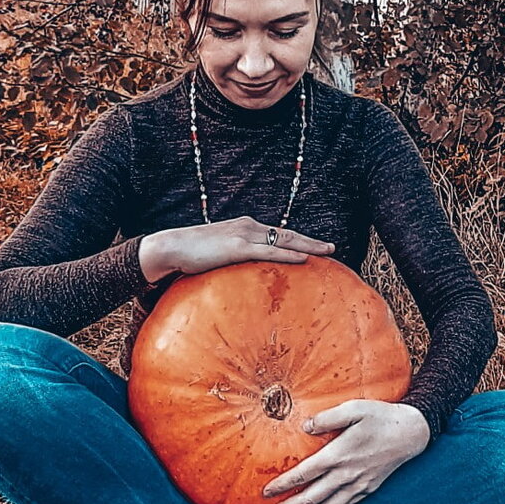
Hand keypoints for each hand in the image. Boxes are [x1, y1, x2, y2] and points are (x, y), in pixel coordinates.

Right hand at [140, 216, 334, 279]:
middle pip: (288, 234)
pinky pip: (270, 252)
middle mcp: (249, 227)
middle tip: (332, 248)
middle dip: (311, 241)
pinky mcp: (238, 247)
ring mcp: (245, 236)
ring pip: (284, 240)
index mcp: (245, 228)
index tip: (314, 247)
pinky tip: (304, 260)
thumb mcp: (217, 255)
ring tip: (327, 253)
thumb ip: (232, 260)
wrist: (172, 247)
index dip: (298, 240)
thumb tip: (241, 276)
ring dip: (308, 246)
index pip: (278, 233)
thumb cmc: (190, 254)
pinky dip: (288, 255)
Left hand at [261, 400, 431, 503]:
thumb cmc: (380, 416)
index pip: (305, 473)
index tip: (267, 491)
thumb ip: (327, 418)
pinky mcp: (368, 489)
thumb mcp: (353, 408)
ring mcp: (358, 484)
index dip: (284, 484)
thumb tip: (304, 427)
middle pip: (313, 496)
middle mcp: (347, 474)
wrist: (411, 432)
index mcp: (339, 454)